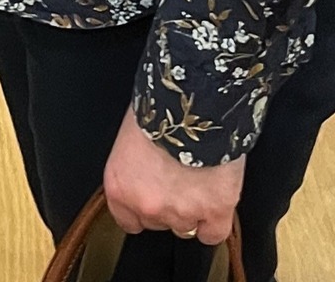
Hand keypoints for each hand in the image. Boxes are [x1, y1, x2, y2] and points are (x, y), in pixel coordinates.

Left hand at [103, 104, 244, 245]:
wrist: (191, 101)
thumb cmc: (157, 107)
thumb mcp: (129, 137)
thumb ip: (134, 166)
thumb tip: (142, 170)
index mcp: (119, 186)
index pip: (127, 220)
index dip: (141, 209)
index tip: (150, 197)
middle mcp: (147, 205)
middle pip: (158, 223)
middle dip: (167, 204)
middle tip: (176, 176)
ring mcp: (181, 213)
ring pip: (187, 227)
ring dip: (192, 209)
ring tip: (196, 178)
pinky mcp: (214, 212)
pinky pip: (214, 234)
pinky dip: (215, 221)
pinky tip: (214, 200)